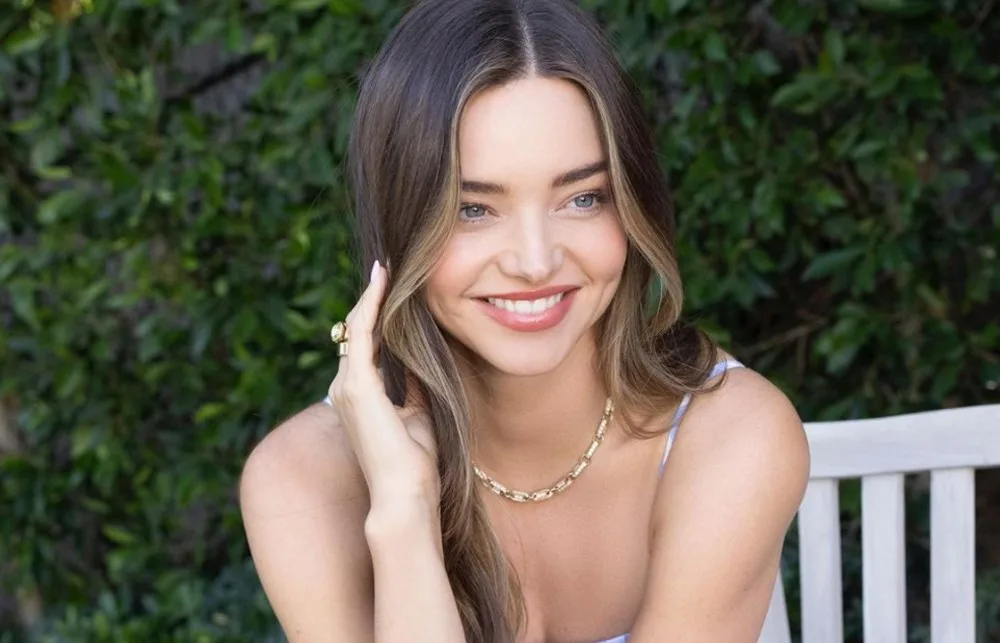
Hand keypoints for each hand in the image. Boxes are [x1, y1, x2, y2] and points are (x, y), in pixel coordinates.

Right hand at [327, 261, 439, 510]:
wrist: (405, 495)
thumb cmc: (414, 463)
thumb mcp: (419, 413)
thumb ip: (413, 385)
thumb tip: (421, 359)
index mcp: (361, 396)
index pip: (366, 345)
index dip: (377, 316)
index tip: (392, 287)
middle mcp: (348, 388)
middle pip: (358, 332)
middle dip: (372, 300)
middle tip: (388, 267)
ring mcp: (348, 387)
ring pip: (356, 328)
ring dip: (371, 297)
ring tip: (385, 268)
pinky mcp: (357, 387)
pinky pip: (360, 333)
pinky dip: (370, 305)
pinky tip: (381, 282)